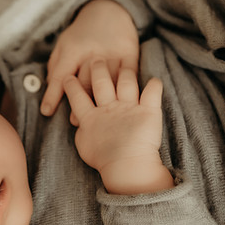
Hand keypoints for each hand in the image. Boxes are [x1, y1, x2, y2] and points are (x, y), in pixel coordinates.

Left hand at [41, 0, 139, 119]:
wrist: (108, 12)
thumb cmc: (81, 34)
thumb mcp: (63, 44)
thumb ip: (56, 65)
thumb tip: (47, 87)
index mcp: (73, 49)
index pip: (60, 74)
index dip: (53, 94)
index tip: (47, 111)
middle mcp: (92, 51)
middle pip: (85, 80)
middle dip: (79, 102)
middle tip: (75, 121)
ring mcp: (113, 53)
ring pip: (107, 80)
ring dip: (102, 100)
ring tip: (98, 118)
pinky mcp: (130, 54)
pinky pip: (128, 74)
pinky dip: (125, 88)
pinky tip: (122, 102)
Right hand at [65, 60, 171, 194]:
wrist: (126, 166)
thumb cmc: (103, 160)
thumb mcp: (83, 145)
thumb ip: (82, 130)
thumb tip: (79, 124)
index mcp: (90, 117)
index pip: (78, 97)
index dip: (72, 85)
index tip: (68, 76)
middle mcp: (109, 108)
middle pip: (101, 82)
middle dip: (97, 69)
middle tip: (96, 59)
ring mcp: (129, 108)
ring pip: (126, 82)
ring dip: (125, 72)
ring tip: (124, 65)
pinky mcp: (148, 111)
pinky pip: (153, 92)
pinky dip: (155, 85)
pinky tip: (155, 80)